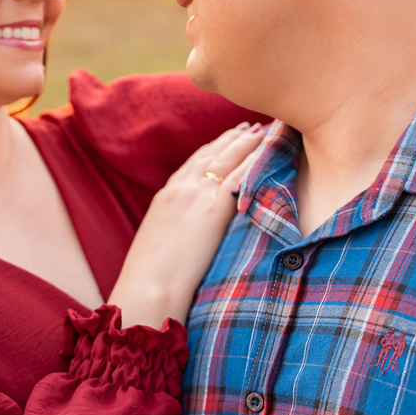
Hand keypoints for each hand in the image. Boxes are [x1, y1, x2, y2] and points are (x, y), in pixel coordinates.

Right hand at [109, 122, 265, 328]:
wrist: (147, 287)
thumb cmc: (150, 279)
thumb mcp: (157, 245)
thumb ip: (173, 230)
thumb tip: (183, 237)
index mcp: (165, 196)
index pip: (193, 163)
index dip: (212, 149)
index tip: (226, 139)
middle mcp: (180, 188)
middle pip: (211, 154)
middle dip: (231, 138)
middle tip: (249, 127)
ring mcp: (197, 196)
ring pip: (226, 158)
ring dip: (246, 141)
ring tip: (262, 131)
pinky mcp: (214, 209)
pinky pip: (239, 176)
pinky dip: (254, 159)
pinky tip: (267, 151)